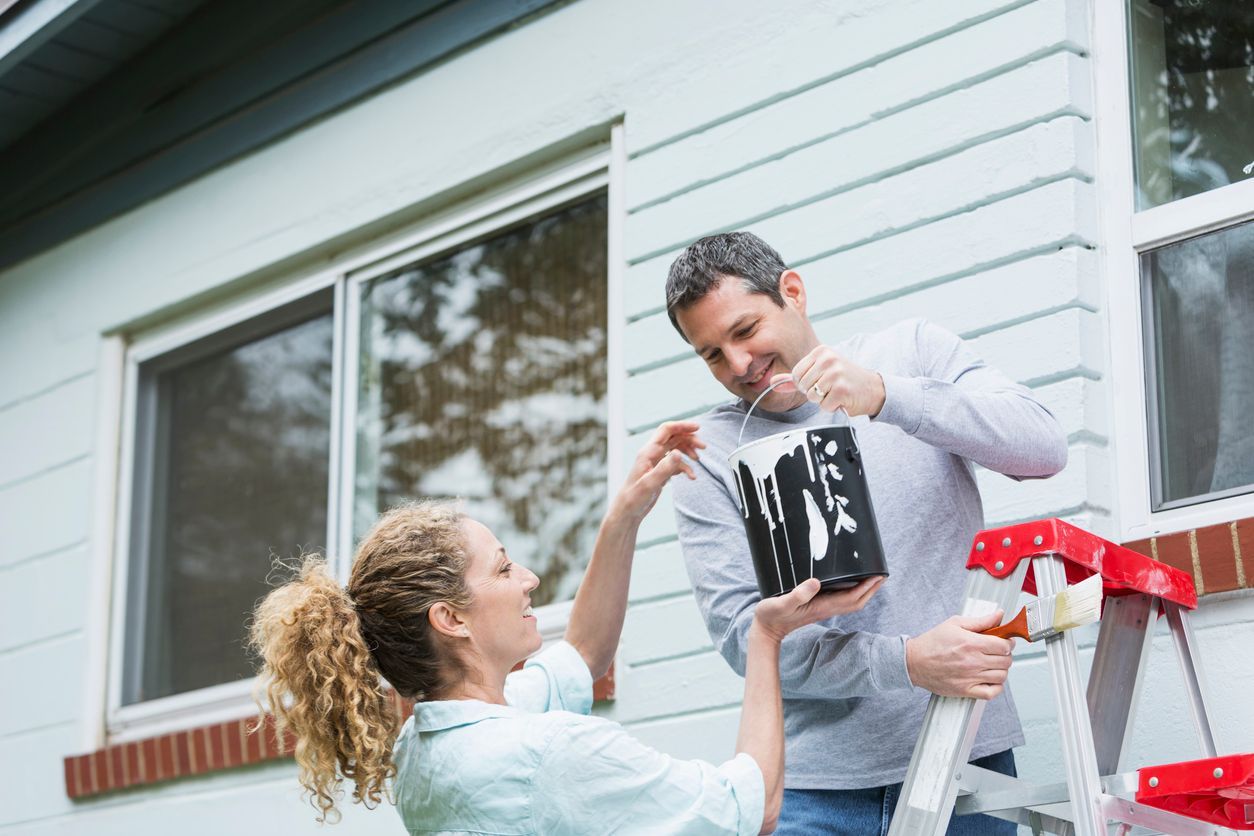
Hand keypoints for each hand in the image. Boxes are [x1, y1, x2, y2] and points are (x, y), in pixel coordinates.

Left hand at [610, 421, 704, 522]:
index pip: (666, 430)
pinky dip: (685, 466)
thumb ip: (665, 468)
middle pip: (674, 437)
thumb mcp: (650, 484)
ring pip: (676, 448)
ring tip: (698, 459)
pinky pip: (675, 463)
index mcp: (648, 452)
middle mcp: (652, 454)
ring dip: (688, 451)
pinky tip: (691, 477)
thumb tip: (678, 453)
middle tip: (704, 447)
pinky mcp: (660, 472)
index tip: (698, 428)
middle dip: (689, 439)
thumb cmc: (634, 498)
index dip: (682, 426)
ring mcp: (656, 462)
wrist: (628, 512)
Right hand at [752, 576, 883, 642]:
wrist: (767, 630)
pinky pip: (842, 600)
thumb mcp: (781, 603)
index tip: (878, 576)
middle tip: (883, 574)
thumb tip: (817, 582)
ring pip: (851, 602)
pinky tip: (851, 583)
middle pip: (857, 601)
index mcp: (821, 607)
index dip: (866, 587)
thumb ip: (798, 594)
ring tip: (873, 578)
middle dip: (871, 589)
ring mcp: (823, 609)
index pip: (851, 598)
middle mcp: (826, 609)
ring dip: (865, 591)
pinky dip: (852, 591)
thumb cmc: (771, 616)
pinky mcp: (818, 607)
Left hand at [768, 345, 885, 416]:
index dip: (805, 384)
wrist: (872, 388)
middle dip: (814, 393)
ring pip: (812, 396)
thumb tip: (772, 383)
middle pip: (803, 386)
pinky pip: (824, 405)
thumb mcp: (820, 373)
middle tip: (831, 388)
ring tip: (836, 392)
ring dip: (823, 400)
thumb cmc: (844, 380)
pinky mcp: (842, 389)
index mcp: (821, 351)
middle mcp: (828, 359)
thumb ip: (795, 379)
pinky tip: (842, 399)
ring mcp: (836, 373)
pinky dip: (832, 406)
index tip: (820, 382)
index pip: (796, 374)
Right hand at [904, 611, 1014, 698]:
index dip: (1008, 642)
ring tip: (993, 664)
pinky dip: (996, 687)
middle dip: (1005, 655)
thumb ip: (980, 621)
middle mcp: (973, 661)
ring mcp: (970, 677)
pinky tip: (990, 679)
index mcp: (971, 643)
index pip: (1004, 646)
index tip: (1004, 641)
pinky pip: (992, 693)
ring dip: (1001, 669)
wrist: (914, 662)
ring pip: (1001, 676)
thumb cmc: (932, 643)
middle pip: (1005, 661)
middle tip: (998, 652)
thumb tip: (999, 615)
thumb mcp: (955, 624)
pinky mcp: (966, 690)